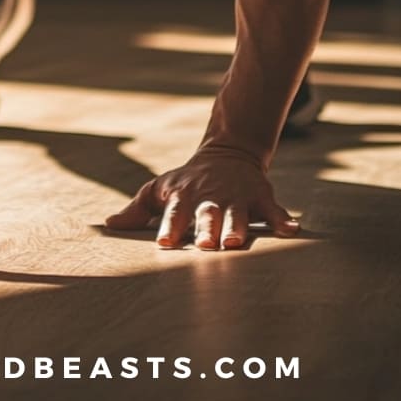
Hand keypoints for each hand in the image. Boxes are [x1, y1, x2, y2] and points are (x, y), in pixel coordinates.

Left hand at [104, 148, 300, 249]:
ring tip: (237, 242)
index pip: (174, 214)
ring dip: (237, 227)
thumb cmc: (187, 181)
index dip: (170, 228)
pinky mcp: (260, 195)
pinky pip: (273, 210)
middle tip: (207, 246)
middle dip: (207, 229)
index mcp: (184, 196)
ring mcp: (236, 196)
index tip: (164, 244)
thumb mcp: (161, 189)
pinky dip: (282, 219)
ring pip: (237, 213)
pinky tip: (292, 230)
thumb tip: (108, 226)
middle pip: (207, 215)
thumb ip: (137, 209)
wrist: (226, 155)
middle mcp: (210, 197)